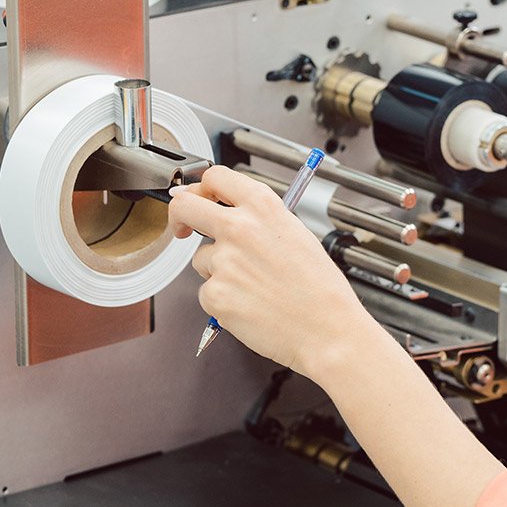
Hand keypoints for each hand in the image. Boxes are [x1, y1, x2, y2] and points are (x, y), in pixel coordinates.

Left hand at [167, 166, 381, 378]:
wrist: (327, 329)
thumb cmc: (320, 289)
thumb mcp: (298, 236)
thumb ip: (261, 221)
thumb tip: (230, 216)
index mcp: (263, 207)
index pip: (216, 177)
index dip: (202, 188)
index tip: (201, 200)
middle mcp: (239, 228)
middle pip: (185, 206)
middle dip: (179, 216)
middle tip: (183, 228)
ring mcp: (223, 261)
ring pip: (201, 259)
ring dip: (218, 271)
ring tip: (255, 287)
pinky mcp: (214, 293)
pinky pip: (207, 292)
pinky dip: (223, 300)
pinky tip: (251, 305)